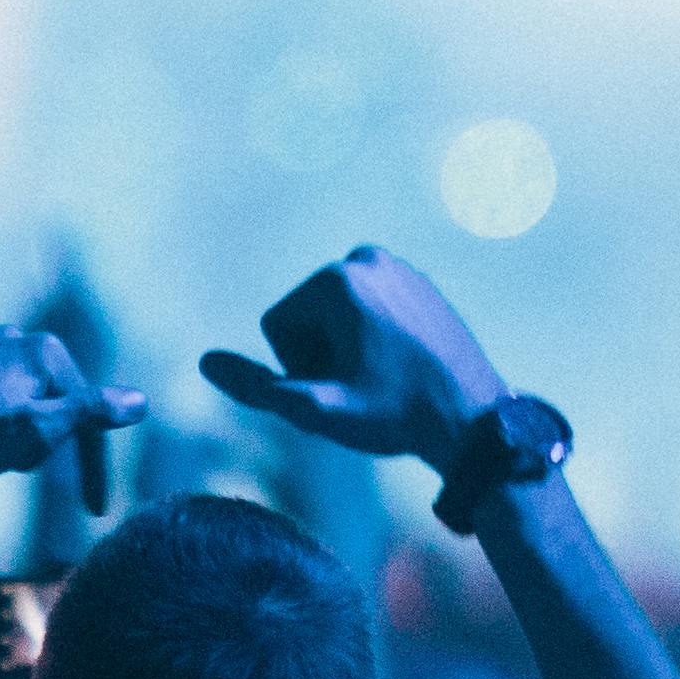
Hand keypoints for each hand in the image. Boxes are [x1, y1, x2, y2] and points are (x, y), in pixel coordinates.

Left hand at [0, 327, 145, 516]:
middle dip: (45, 447)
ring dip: (16, 441)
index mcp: (42, 350)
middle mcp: (13, 338)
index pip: (88, 415)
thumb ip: (91, 413)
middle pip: (56, 407)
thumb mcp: (35, 433)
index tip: (93, 513)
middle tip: (12, 466)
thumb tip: (141, 401)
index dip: (93, 468)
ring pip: (23, 408)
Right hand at [200, 249, 508, 474]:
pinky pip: (368, 313)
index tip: (342, 390)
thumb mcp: (317, 410)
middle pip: (305, 317)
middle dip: (321, 356)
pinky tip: (403, 368)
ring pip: (335, 317)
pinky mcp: (418, 282)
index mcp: (337, 279)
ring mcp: (397, 267)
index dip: (296, 369)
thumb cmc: (395, 416)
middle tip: (365, 390)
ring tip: (385, 380)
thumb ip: (256, 388)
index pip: (276, 326)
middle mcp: (366, 258)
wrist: (474, 421)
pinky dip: (373, 341)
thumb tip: (205, 363)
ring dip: (346, 351)